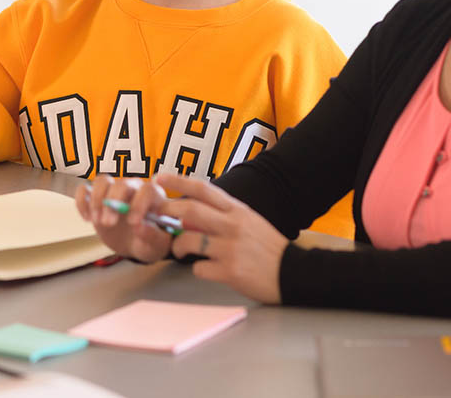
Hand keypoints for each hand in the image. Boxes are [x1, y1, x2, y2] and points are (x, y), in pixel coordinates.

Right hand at [74, 174, 173, 262]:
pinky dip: (82, 202)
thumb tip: (140, 227)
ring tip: (97, 221)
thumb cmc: (148, 242)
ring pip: (101, 181)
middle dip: (113, 203)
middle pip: (121, 184)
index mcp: (153, 197)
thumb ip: (153, 237)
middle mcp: (133, 188)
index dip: (139, 204)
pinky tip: (87, 218)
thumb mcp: (156, 246)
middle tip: (108, 223)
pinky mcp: (97, 197)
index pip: (147, 190)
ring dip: (96, 200)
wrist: (133, 243)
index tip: (133, 223)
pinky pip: (84, 188)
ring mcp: (113, 190)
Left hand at [157, 174, 286, 304]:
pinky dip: (197, 268)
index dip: (178, 181)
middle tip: (155, 216)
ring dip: (177, 245)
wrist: (295, 273)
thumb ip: (223, 216)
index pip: (204, 189)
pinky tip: (205, 269)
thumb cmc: (268, 247)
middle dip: (167, 211)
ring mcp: (231, 248)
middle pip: (190, 211)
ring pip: (188, 240)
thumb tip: (191, 213)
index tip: (159, 178)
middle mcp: (233, 226)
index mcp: (238, 211)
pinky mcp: (230, 271)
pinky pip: (199, 268)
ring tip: (179, 249)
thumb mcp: (249, 222)